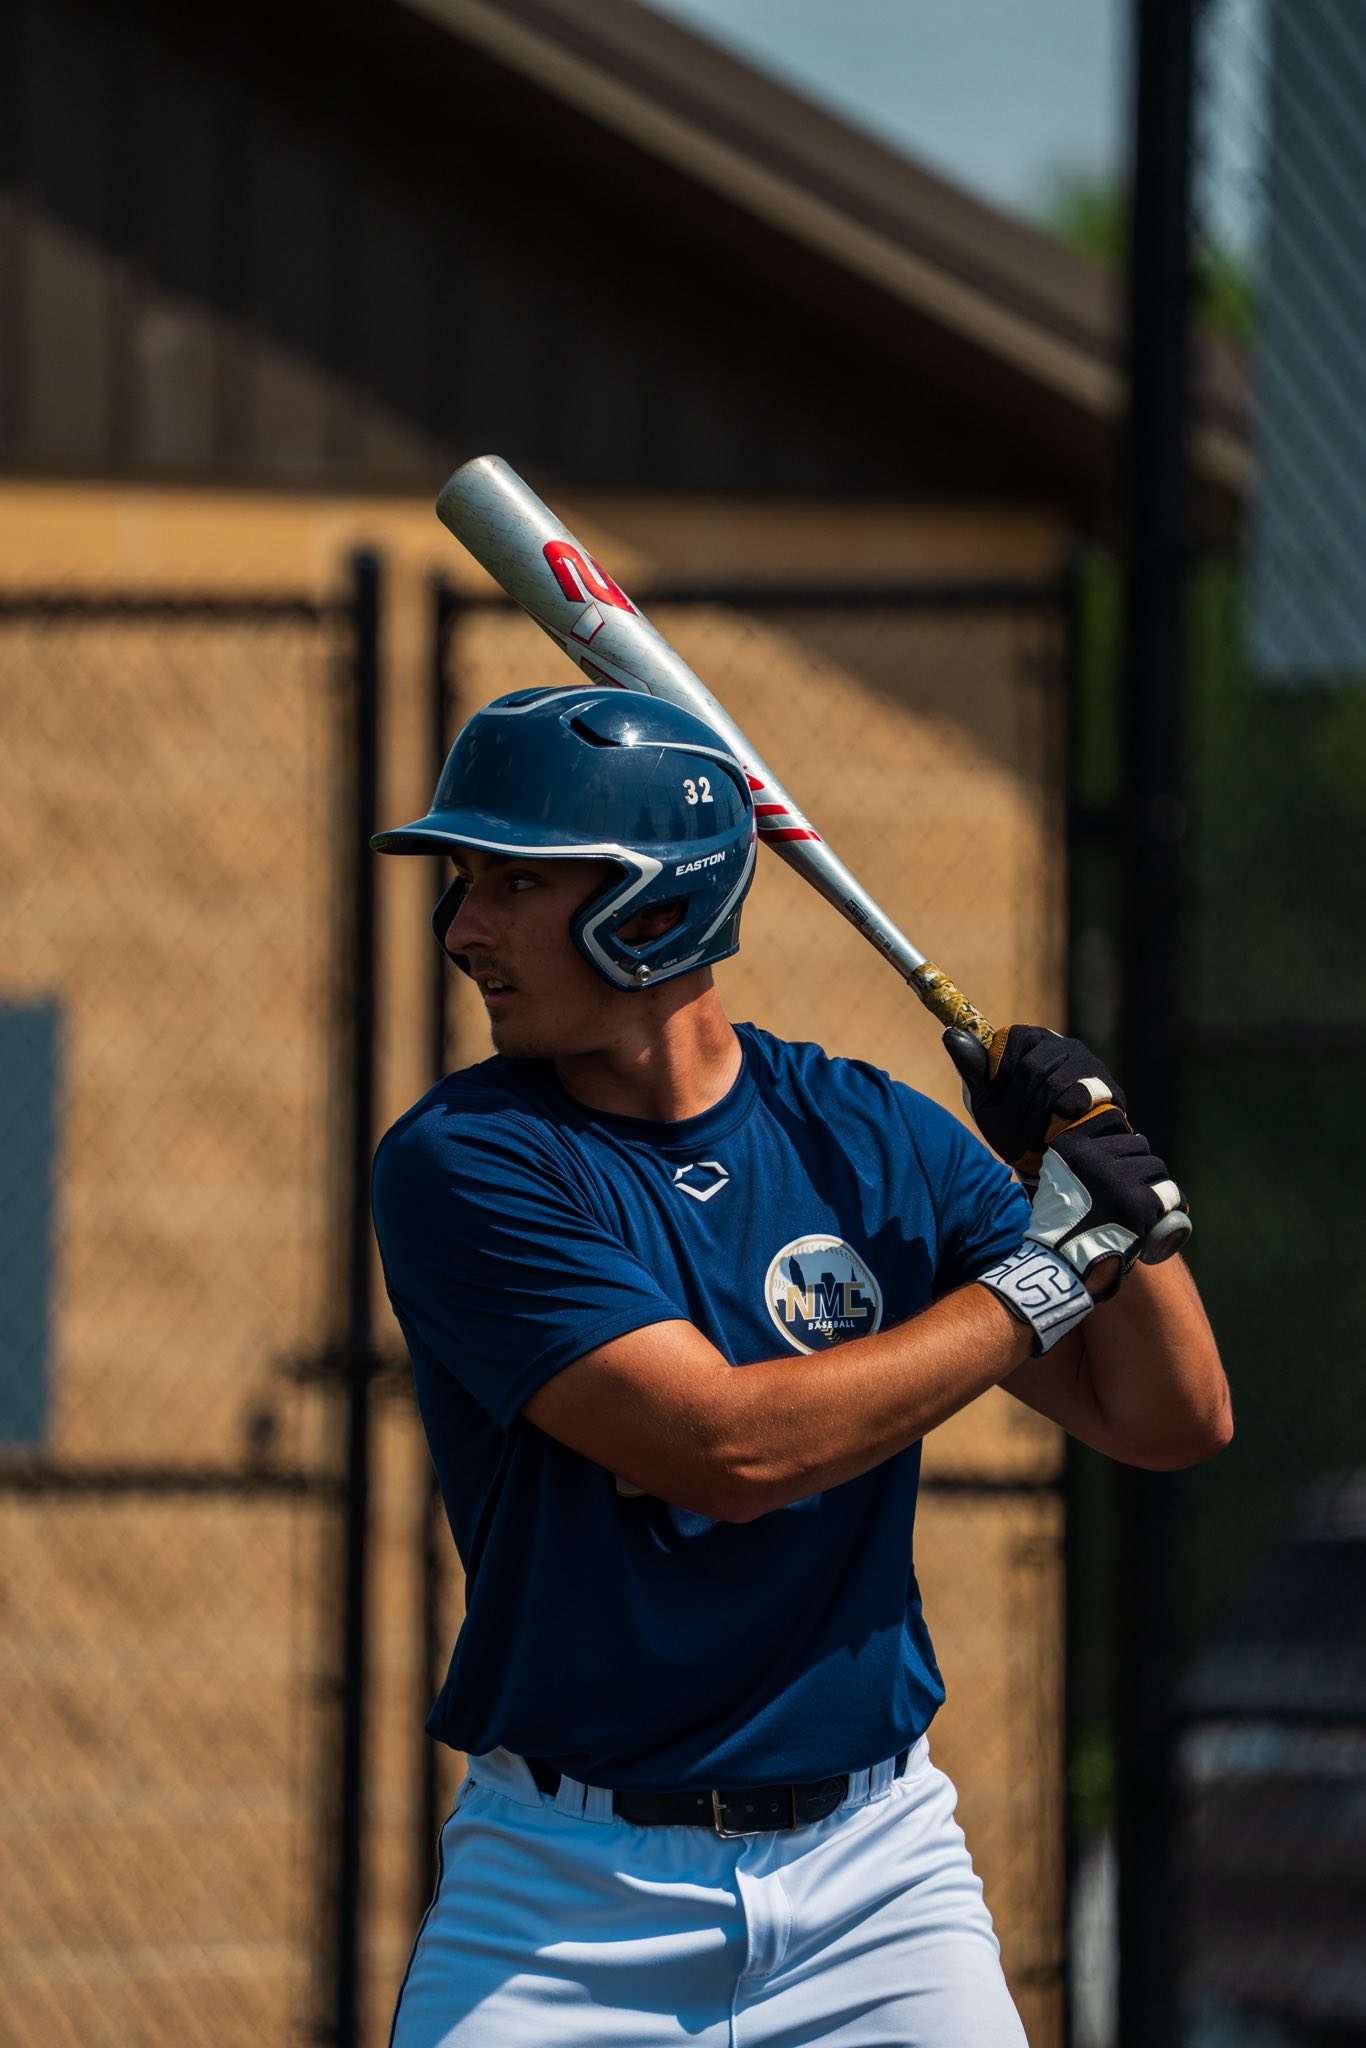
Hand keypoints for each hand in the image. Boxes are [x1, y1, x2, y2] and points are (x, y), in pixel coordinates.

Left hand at [943, 1023, 1121, 1178]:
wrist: (1052, 1163)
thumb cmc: (1014, 1127)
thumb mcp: (986, 1100)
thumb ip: (972, 1068)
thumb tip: (950, 1034)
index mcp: (1030, 1040)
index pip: (1012, 1040)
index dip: (1002, 1077)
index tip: (997, 1101)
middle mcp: (1061, 1044)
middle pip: (1032, 1066)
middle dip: (1018, 1104)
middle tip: (1014, 1129)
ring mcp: (1087, 1064)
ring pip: (1053, 1082)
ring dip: (1036, 1116)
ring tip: (1033, 1135)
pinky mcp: (1106, 1089)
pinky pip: (1077, 1097)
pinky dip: (1059, 1120)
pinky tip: (1056, 1131)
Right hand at [1027, 1109, 1187, 1296]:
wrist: (1061, 1262)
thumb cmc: (1061, 1223)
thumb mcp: (1057, 1176)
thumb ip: (1079, 1156)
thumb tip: (1118, 1135)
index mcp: (1071, 1146)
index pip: (1114, 1121)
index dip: (1124, 1140)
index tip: (1123, 1157)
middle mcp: (1094, 1157)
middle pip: (1139, 1145)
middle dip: (1141, 1164)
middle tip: (1137, 1187)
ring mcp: (1118, 1179)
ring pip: (1157, 1167)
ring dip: (1157, 1183)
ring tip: (1150, 1202)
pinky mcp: (1139, 1203)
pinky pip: (1169, 1193)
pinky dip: (1172, 1204)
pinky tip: (1166, 1214)